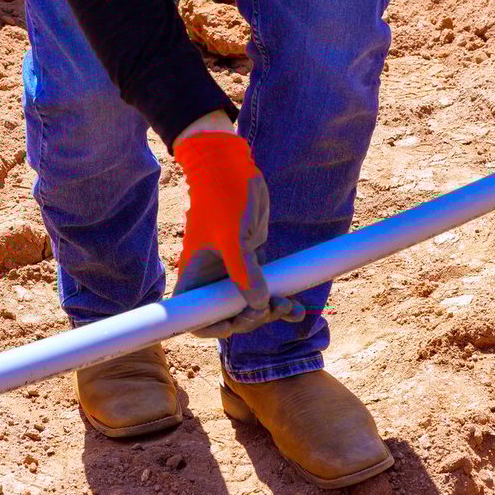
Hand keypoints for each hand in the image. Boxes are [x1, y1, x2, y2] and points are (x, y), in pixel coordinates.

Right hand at [171, 124, 305, 337]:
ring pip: (251, 306)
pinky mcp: (252, 262)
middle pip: (229, 317)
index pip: (195, 318)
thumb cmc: (222, 197)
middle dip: (251, 319)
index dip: (212, 328)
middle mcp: (212, 279)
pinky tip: (299, 308)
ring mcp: (233, 273)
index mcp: (195, 277)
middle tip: (270, 308)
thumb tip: (257, 305)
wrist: (232, 167)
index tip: (234, 323)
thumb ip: (243, 272)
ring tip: (291, 307)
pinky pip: (266, 289)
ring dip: (272, 311)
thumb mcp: (232, 237)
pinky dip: (281, 299)